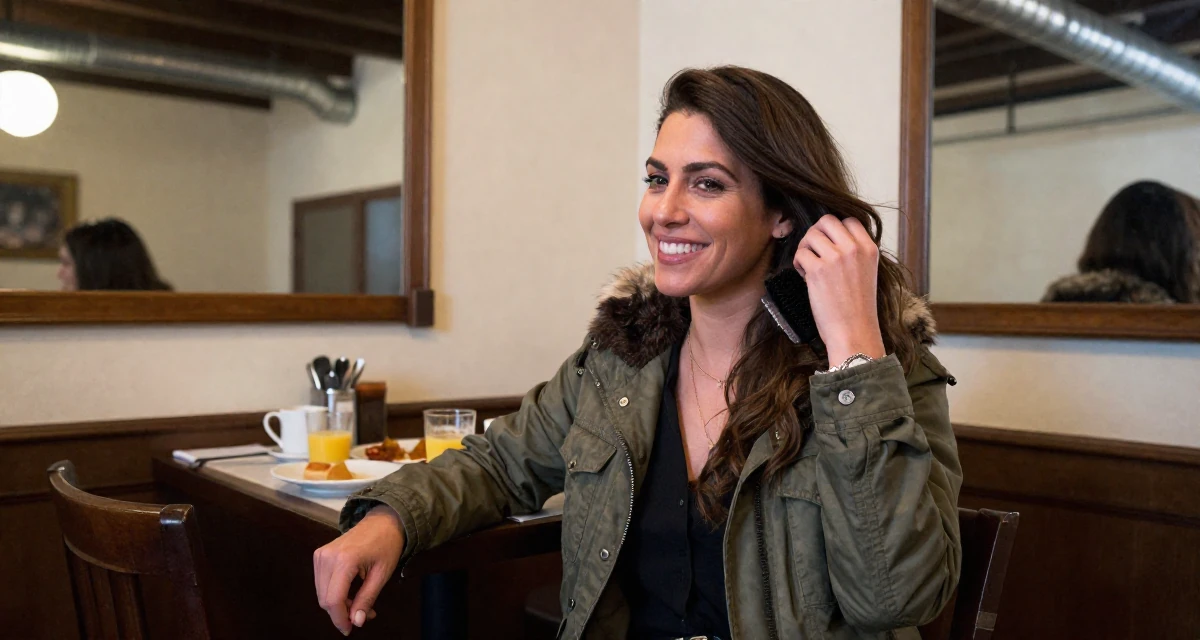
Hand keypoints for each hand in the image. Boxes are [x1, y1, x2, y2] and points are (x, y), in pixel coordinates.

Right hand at [314, 505, 404, 634]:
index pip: (333, 600)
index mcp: (344, 560)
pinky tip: (352, 593)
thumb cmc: (386, 544)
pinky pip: (322, 583)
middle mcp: (327, 557)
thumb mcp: (382, 574)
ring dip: (339, 604)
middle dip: (342, 613)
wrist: (382, 521)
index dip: (340, 619)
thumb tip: (356, 621)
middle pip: (325, 599)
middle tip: (364, 615)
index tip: (349, 630)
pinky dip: (335, 593)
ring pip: (322, 593)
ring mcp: (321, 554)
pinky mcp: (320, 555)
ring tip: (361, 604)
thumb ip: (367, 599)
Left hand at [792, 214, 885, 363]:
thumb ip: (854, 252)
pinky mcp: (818, 270)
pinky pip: (800, 254)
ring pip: (810, 235)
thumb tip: (831, 238)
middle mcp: (853, 249)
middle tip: (814, 251)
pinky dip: (799, 264)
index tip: (830, 245)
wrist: (854, 331)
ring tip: (809, 266)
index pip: (849, 220)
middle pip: (827, 220)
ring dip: (805, 248)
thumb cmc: (858, 308)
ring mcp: (835, 258)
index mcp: (869, 248)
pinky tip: (806, 277)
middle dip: (816, 233)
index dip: (835, 230)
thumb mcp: (867, 272)